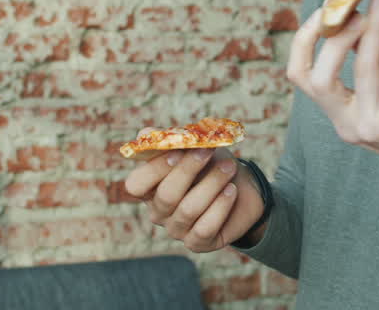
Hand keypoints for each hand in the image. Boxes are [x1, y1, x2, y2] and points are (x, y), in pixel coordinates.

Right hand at [124, 144, 265, 251]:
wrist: (242, 187)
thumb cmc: (210, 164)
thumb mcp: (192, 147)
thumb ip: (168, 140)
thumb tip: (144, 134)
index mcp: (149, 188)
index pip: (136, 185)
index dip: (154, 168)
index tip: (178, 151)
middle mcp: (158, 212)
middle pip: (166, 196)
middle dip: (189, 170)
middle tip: (209, 152)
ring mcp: (176, 230)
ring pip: (189, 209)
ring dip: (212, 184)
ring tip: (229, 167)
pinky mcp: (197, 243)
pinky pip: (205, 228)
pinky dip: (221, 206)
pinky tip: (231, 190)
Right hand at [286, 0, 378, 187]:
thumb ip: (370, 60)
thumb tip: (354, 19)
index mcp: (340, 116)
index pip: (302, 77)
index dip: (304, 42)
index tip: (322, 12)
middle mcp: (348, 125)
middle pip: (319, 78)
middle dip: (332, 37)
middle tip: (352, 8)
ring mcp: (370, 127)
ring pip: (362, 69)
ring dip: (370, 29)